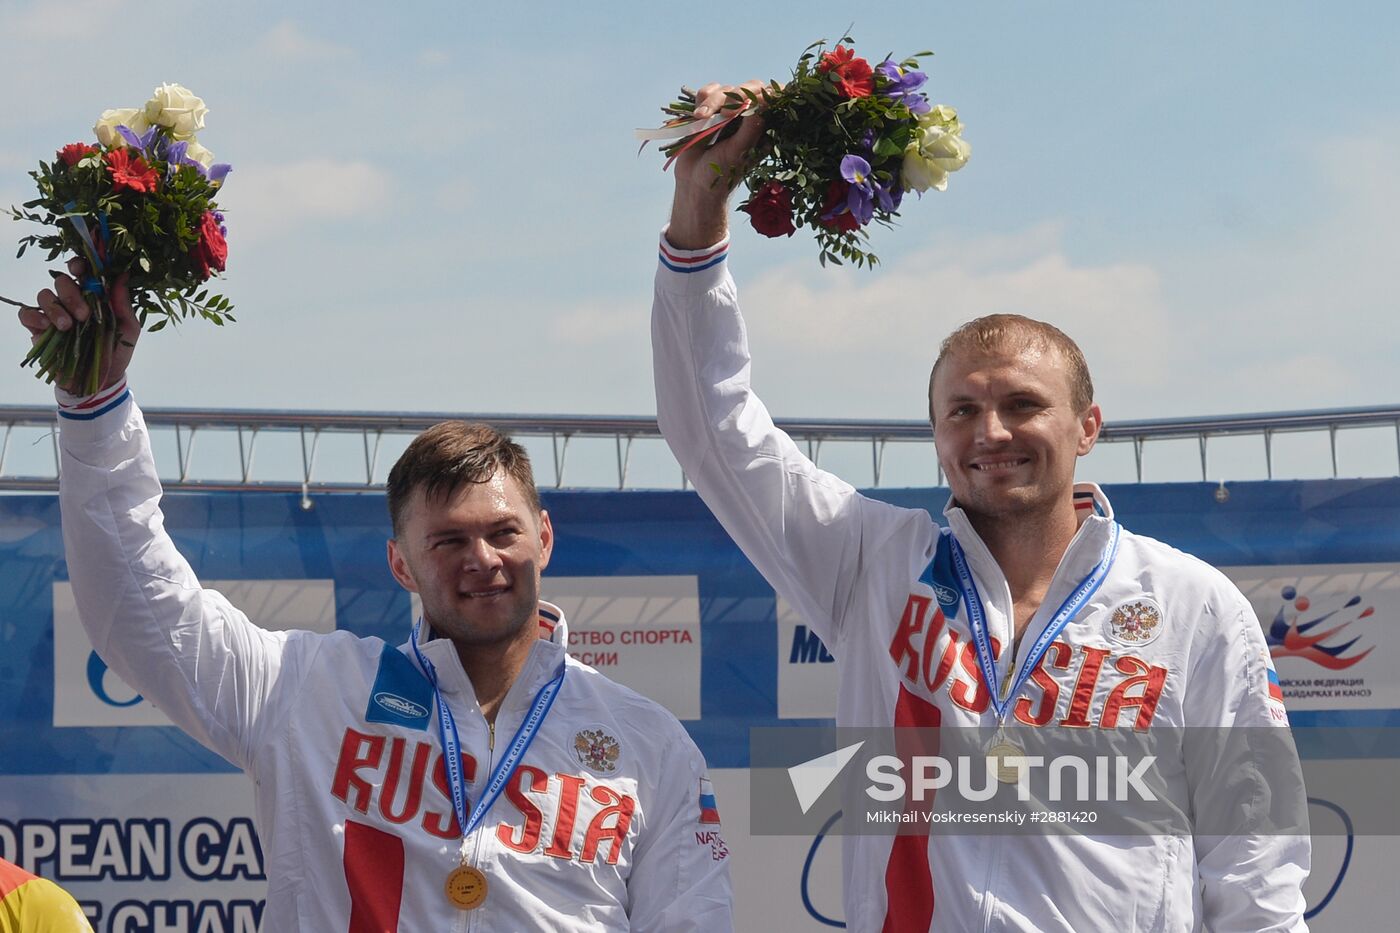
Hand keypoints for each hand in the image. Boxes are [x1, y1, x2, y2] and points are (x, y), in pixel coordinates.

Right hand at [18, 258, 137, 394]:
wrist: (100, 380)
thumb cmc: (117, 351)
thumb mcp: (128, 329)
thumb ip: (124, 304)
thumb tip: (124, 274)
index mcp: (94, 296)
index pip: (82, 272)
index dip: (79, 265)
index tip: (81, 270)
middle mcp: (72, 301)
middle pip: (61, 281)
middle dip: (71, 294)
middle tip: (84, 315)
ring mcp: (54, 314)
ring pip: (44, 295)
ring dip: (56, 308)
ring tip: (68, 327)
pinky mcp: (38, 329)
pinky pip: (26, 314)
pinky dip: (33, 317)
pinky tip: (46, 328)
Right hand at [667, 80, 768, 249]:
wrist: (693, 185)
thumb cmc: (721, 175)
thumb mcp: (739, 152)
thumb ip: (751, 127)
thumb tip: (759, 100)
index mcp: (762, 128)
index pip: (771, 99)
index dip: (764, 93)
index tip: (752, 100)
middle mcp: (748, 117)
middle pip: (748, 88)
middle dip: (734, 97)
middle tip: (725, 114)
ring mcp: (727, 112)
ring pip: (725, 89)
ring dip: (712, 101)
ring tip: (701, 118)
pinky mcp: (709, 110)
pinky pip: (708, 92)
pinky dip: (702, 99)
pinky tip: (697, 116)